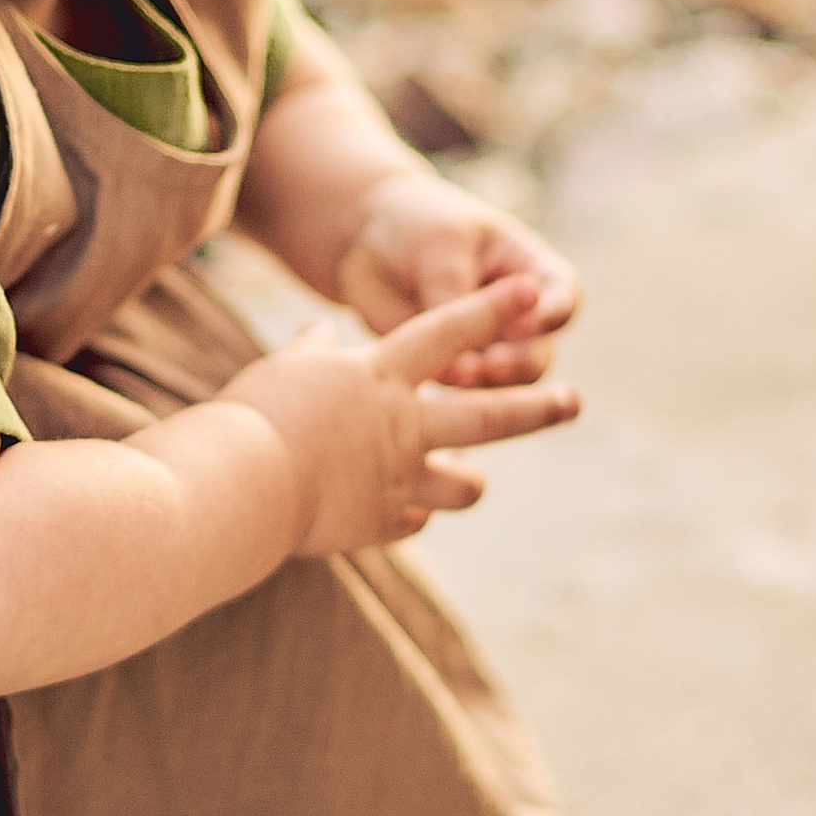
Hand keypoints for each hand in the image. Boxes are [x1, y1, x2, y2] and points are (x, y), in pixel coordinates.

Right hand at [226, 277, 578, 557]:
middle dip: (538, 408)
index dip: (491, 309)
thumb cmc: (252, 416)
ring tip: (462, 474)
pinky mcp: (383, 522)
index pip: (447, 332)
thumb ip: (312, 350)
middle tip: (573, 401)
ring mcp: (399, 479)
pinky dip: (410, 512)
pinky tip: (394, 508)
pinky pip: (415, 520)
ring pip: (466, 484)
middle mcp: (403, 426)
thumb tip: (319, 330)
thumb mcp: (282, 368)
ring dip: (467, 479)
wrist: (242, 486)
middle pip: (490, 415)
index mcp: (380, 378)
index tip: (530, 292)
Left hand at [335, 174, 580, 389]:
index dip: (553, 314)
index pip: (563, 297)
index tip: (531, 320)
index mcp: (531, 272)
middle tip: (492, 364)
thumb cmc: (418, 227)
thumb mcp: (441, 245)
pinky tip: (434, 389)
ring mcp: (486, 348)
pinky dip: (453, 398)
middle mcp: (518, 317)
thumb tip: (464, 355)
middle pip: (540, 352)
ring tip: (459, 376)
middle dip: (521, 362)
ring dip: (489, 388)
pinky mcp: (452, 370)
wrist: (368, 241)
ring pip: (506, 385)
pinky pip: (462, 396)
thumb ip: (457, 293)